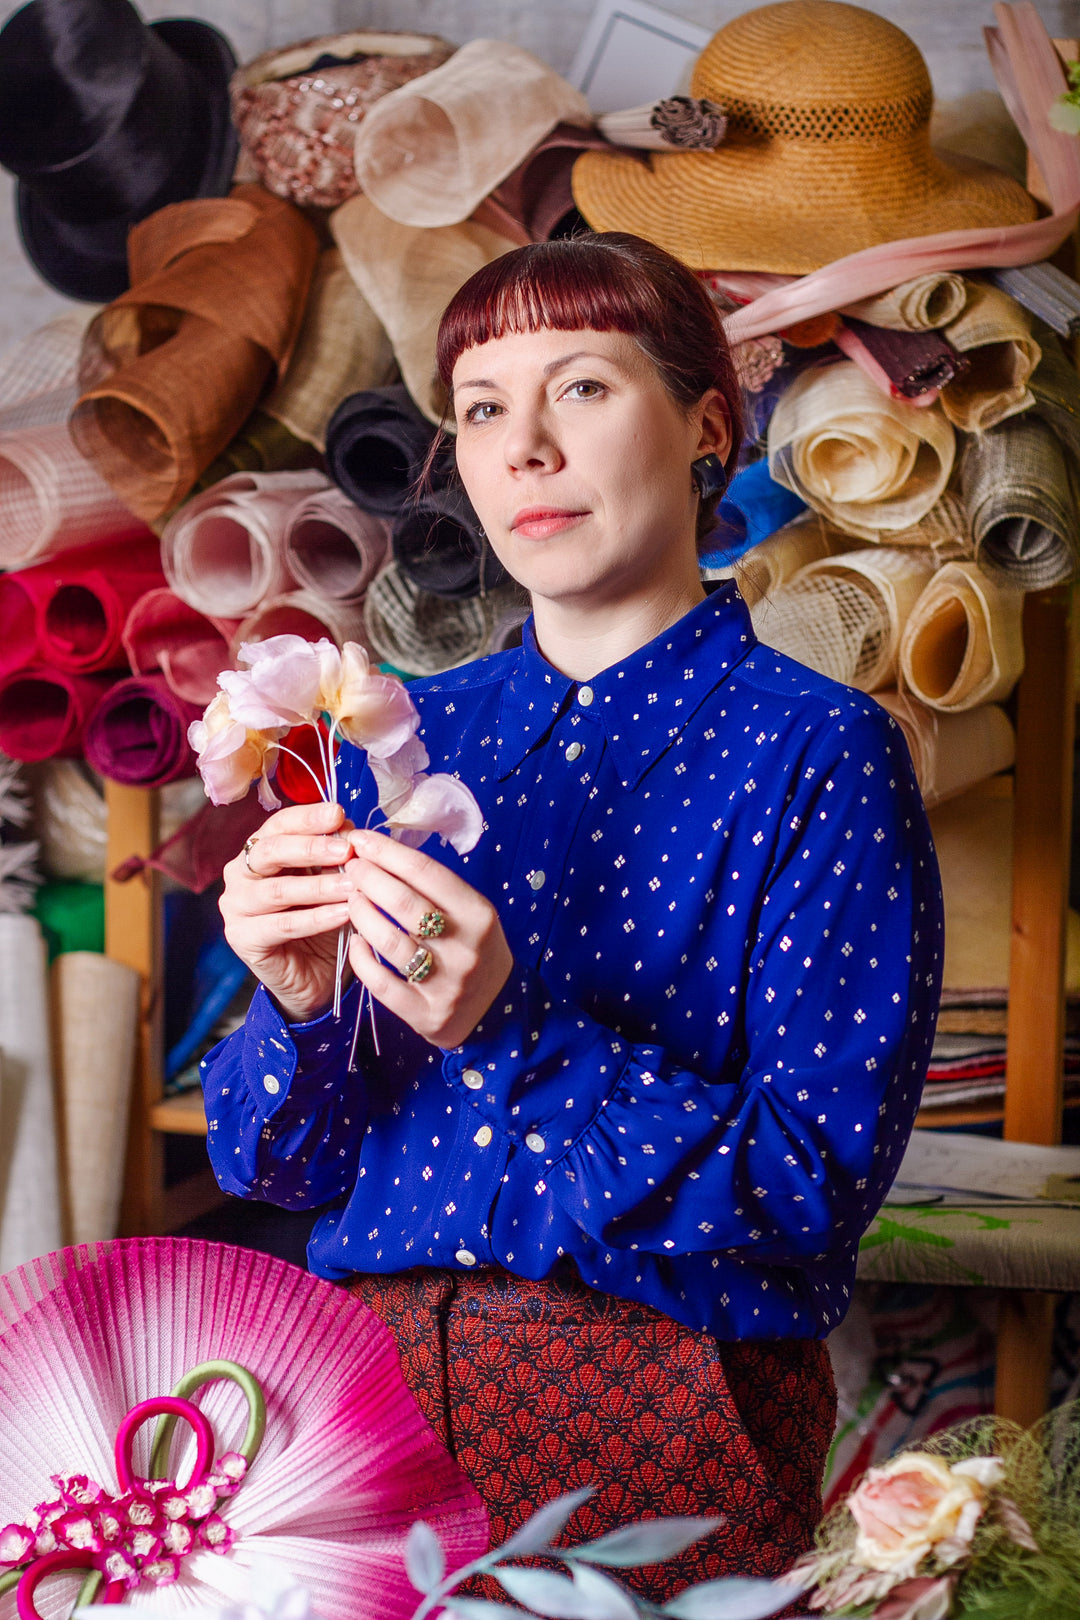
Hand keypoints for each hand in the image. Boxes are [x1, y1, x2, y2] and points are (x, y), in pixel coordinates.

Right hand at [219, 801, 354, 1023]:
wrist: (314, 975)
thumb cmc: (323, 919)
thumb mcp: (333, 881)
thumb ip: (336, 856)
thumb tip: (351, 830)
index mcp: (260, 851)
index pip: (279, 824)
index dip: (308, 818)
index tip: (339, 814)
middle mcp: (241, 874)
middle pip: (271, 851)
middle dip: (311, 847)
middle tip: (346, 850)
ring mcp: (236, 907)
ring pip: (277, 890)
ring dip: (318, 886)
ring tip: (351, 886)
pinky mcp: (242, 939)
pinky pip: (282, 925)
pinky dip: (315, 918)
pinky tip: (343, 914)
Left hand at [344, 829, 512, 1049]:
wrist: (498, 1007)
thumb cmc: (474, 946)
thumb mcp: (470, 912)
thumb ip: (433, 886)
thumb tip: (380, 851)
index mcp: (478, 914)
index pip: (426, 872)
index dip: (387, 851)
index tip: (361, 839)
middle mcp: (464, 948)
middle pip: (404, 903)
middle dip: (368, 877)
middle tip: (351, 866)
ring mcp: (445, 983)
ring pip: (389, 941)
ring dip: (361, 913)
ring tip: (351, 898)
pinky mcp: (425, 1013)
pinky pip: (381, 982)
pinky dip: (360, 958)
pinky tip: (354, 940)